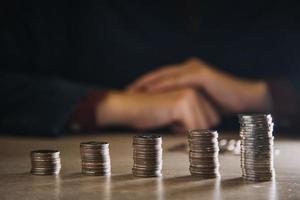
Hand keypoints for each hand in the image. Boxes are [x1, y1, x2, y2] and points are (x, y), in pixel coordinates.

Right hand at [96, 88, 219, 130]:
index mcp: (196, 90)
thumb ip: (196, 115)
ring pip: (203, 127)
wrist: (130, 108)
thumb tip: (211, 128)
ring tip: (170, 118)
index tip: (179, 118)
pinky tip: (167, 120)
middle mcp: (196, 90)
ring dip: (186, 129)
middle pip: (211, 122)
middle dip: (193, 128)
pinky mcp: (182, 103)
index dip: (196, 125)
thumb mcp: (180, 113)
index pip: (213, 118)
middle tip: (174, 119)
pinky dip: (179, 131)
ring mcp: (190, 95)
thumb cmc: (151, 112)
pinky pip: (192, 129)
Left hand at [128, 58, 271, 112]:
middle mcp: (189, 68)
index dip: (147, 85)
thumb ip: (186, 109)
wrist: (243, 99)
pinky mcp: (201, 74)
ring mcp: (195, 69)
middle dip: (143, 82)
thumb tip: (173, 124)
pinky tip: (150, 90)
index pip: (163, 78)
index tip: (133, 93)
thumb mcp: (199, 106)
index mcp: (188, 74)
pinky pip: (177, 80)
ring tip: (134, 90)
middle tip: (127, 90)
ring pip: (166, 75)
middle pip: (160, 74)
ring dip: (148, 83)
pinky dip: (162, 85)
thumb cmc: (221, 105)